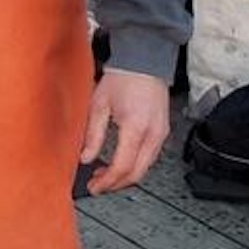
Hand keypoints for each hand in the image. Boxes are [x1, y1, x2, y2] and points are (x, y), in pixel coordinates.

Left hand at [80, 69, 170, 194]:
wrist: (144, 61)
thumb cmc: (123, 78)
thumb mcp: (99, 105)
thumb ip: (93, 134)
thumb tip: (85, 158)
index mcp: (136, 128)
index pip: (122, 167)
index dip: (107, 182)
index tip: (94, 187)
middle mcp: (153, 134)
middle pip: (137, 174)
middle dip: (116, 184)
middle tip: (98, 186)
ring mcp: (161, 134)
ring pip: (145, 168)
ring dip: (125, 176)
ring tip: (105, 175)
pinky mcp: (163, 132)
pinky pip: (150, 158)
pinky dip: (135, 165)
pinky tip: (120, 162)